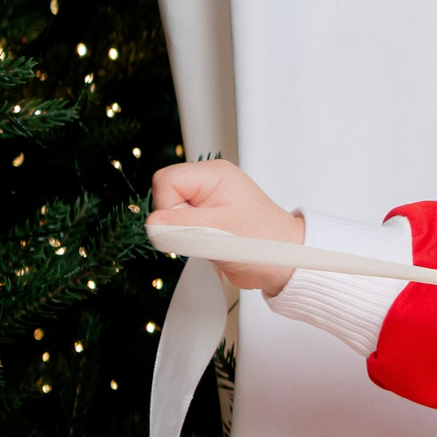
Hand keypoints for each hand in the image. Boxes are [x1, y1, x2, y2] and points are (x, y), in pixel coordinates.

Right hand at [147, 159, 303, 292]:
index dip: (168, 207)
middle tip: (205, 234)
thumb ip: (179, 227)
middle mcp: (209, 182)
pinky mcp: (205, 218)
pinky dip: (188, 239)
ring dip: (183, 233)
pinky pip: (180, 226)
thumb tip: (151, 223)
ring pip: (170, 213)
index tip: (189, 226)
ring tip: (212, 240)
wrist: (284, 262)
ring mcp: (206, 200)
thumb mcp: (218, 233)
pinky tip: (209, 244)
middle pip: (165, 196)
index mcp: (214, 174)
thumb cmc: (265, 242)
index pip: (165, 181)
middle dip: (176, 221)